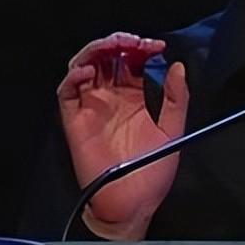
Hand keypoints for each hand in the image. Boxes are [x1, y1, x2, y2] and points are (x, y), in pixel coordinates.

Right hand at [56, 32, 188, 238]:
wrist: (133, 203)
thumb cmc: (153, 171)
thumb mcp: (173, 129)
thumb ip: (177, 98)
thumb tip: (177, 66)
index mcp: (134, 96)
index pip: (132, 60)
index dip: (141, 47)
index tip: (155, 45)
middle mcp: (111, 97)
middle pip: (107, 57)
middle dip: (118, 43)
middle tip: (133, 41)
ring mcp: (92, 106)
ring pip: (85, 66)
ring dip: (96, 51)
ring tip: (112, 46)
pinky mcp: (75, 120)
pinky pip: (67, 92)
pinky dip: (74, 76)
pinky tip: (89, 71)